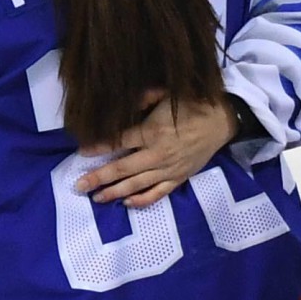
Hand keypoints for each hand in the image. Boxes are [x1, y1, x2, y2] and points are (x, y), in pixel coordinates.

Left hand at [79, 91, 236, 208]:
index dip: (98, 148)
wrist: (222, 121)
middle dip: (98, 178)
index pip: (118, 142)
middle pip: (122, 169)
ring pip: (137, 185)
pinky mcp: (180, 178)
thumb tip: (119, 104)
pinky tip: (127, 204)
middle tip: (78, 186)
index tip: (80, 153)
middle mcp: (158, 154)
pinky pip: (159, 193)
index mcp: (151, 132)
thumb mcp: (163, 95)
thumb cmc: (190, 105)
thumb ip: (140, 99)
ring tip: (96, 198)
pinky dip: (143, 200)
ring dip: (115, 192)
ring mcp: (169, 169)